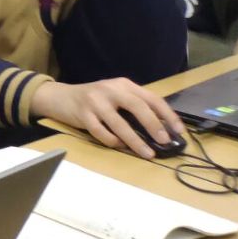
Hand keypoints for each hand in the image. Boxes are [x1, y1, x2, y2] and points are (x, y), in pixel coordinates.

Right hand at [29, 78, 183, 157]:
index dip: (168, 114)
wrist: (58, 97)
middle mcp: (110, 89)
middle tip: (164, 141)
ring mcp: (95, 101)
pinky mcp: (82, 114)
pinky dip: (112, 141)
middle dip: (153, 125)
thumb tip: (160, 130)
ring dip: (136, 141)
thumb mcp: (114, 96)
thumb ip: (133, 107)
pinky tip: (119, 146)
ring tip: (147, 154)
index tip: (179, 131)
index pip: (151, 98)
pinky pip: (100, 132)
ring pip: (119, 123)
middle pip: (137, 106)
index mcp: (123, 84)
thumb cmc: (92, 100)